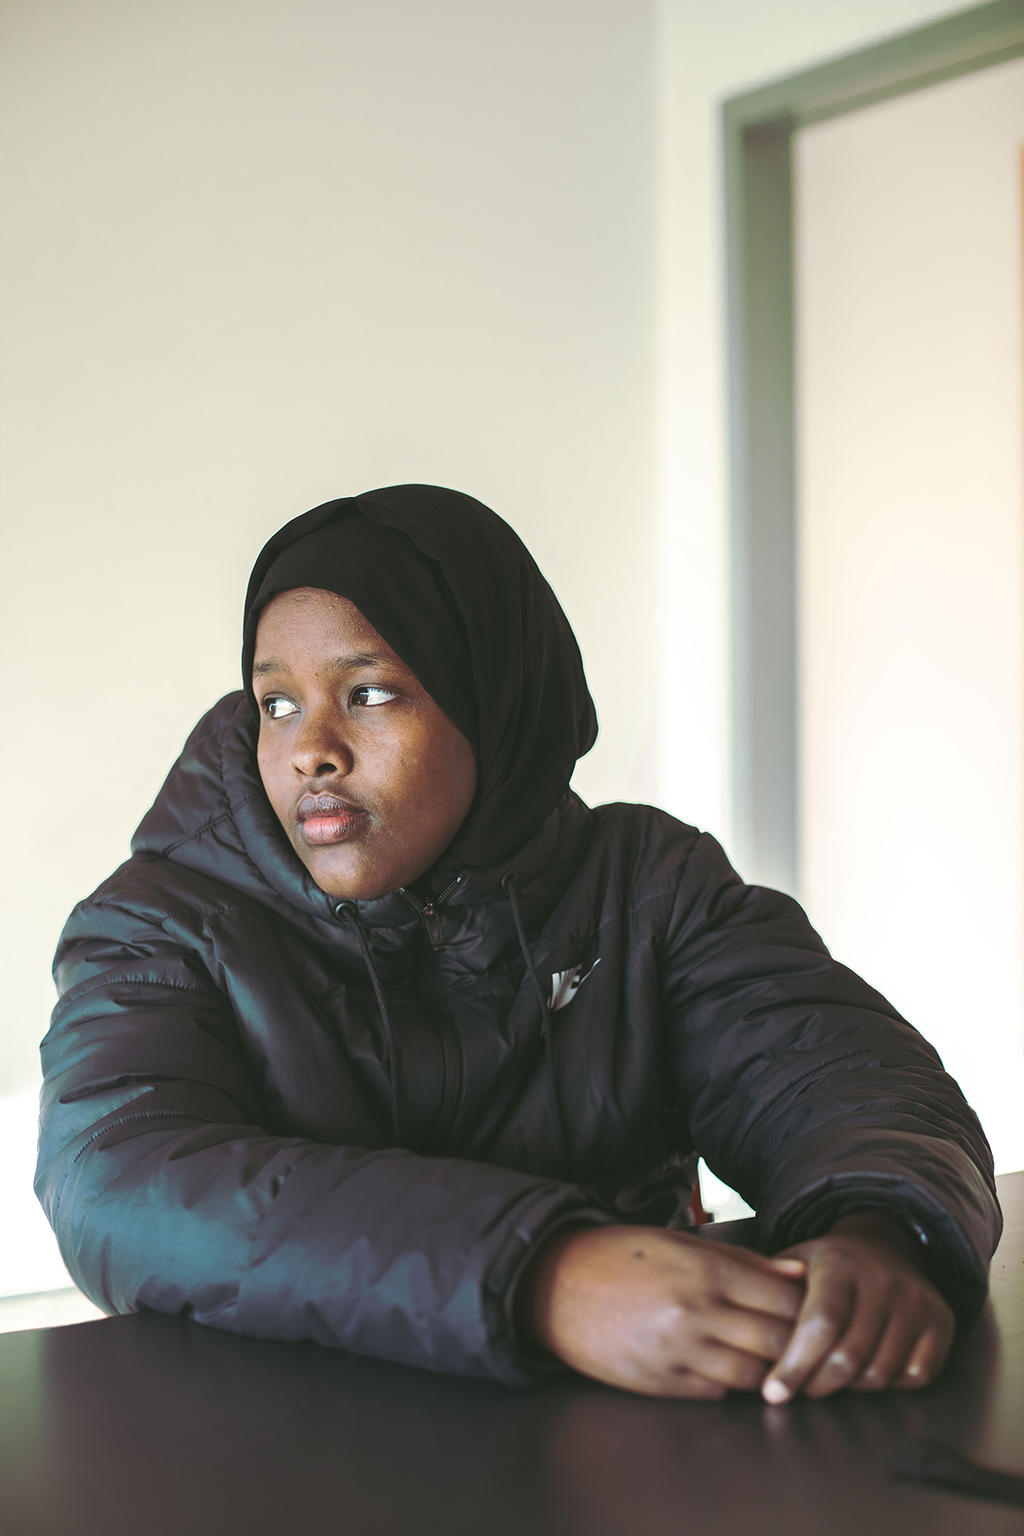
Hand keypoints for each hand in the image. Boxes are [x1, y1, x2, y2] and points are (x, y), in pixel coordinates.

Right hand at [519, 1225, 806, 1398]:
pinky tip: (722, 1363)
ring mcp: (679, 1352)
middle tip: (803, 1340)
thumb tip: (799, 1272)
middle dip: (797, 1343)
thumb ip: (743, 1260)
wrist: (556, 1285)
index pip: (784, 1299)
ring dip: (766, 1368)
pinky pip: (717, 1392)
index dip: (806, 1308)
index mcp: (706, 1270)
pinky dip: (729, 1381)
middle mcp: (696, 1313)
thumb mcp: (680, 1241)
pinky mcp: (661, 1383)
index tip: (812, 1308)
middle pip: (778, 1341)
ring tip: (765, 1355)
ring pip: (754, 1375)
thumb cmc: (621, 1255)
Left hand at [760, 1211, 954, 1403]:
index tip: (773, 1393)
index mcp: (840, 1263)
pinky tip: (869, 1368)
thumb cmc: (829, 1267)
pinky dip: (890, 1384)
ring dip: (850, 1387)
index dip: (794, 1365)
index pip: (819, 1325)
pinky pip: (916, 1376)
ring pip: (880, 1373)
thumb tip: (746, 1324)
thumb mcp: (796, 1262)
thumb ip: (771, 1289)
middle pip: (849, 1357)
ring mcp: (917, 1301)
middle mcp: (883, 1280)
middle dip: (817, 1383)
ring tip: (830, 1375)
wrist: (886, 1245)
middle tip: (800, 1388)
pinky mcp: (942, 1322)